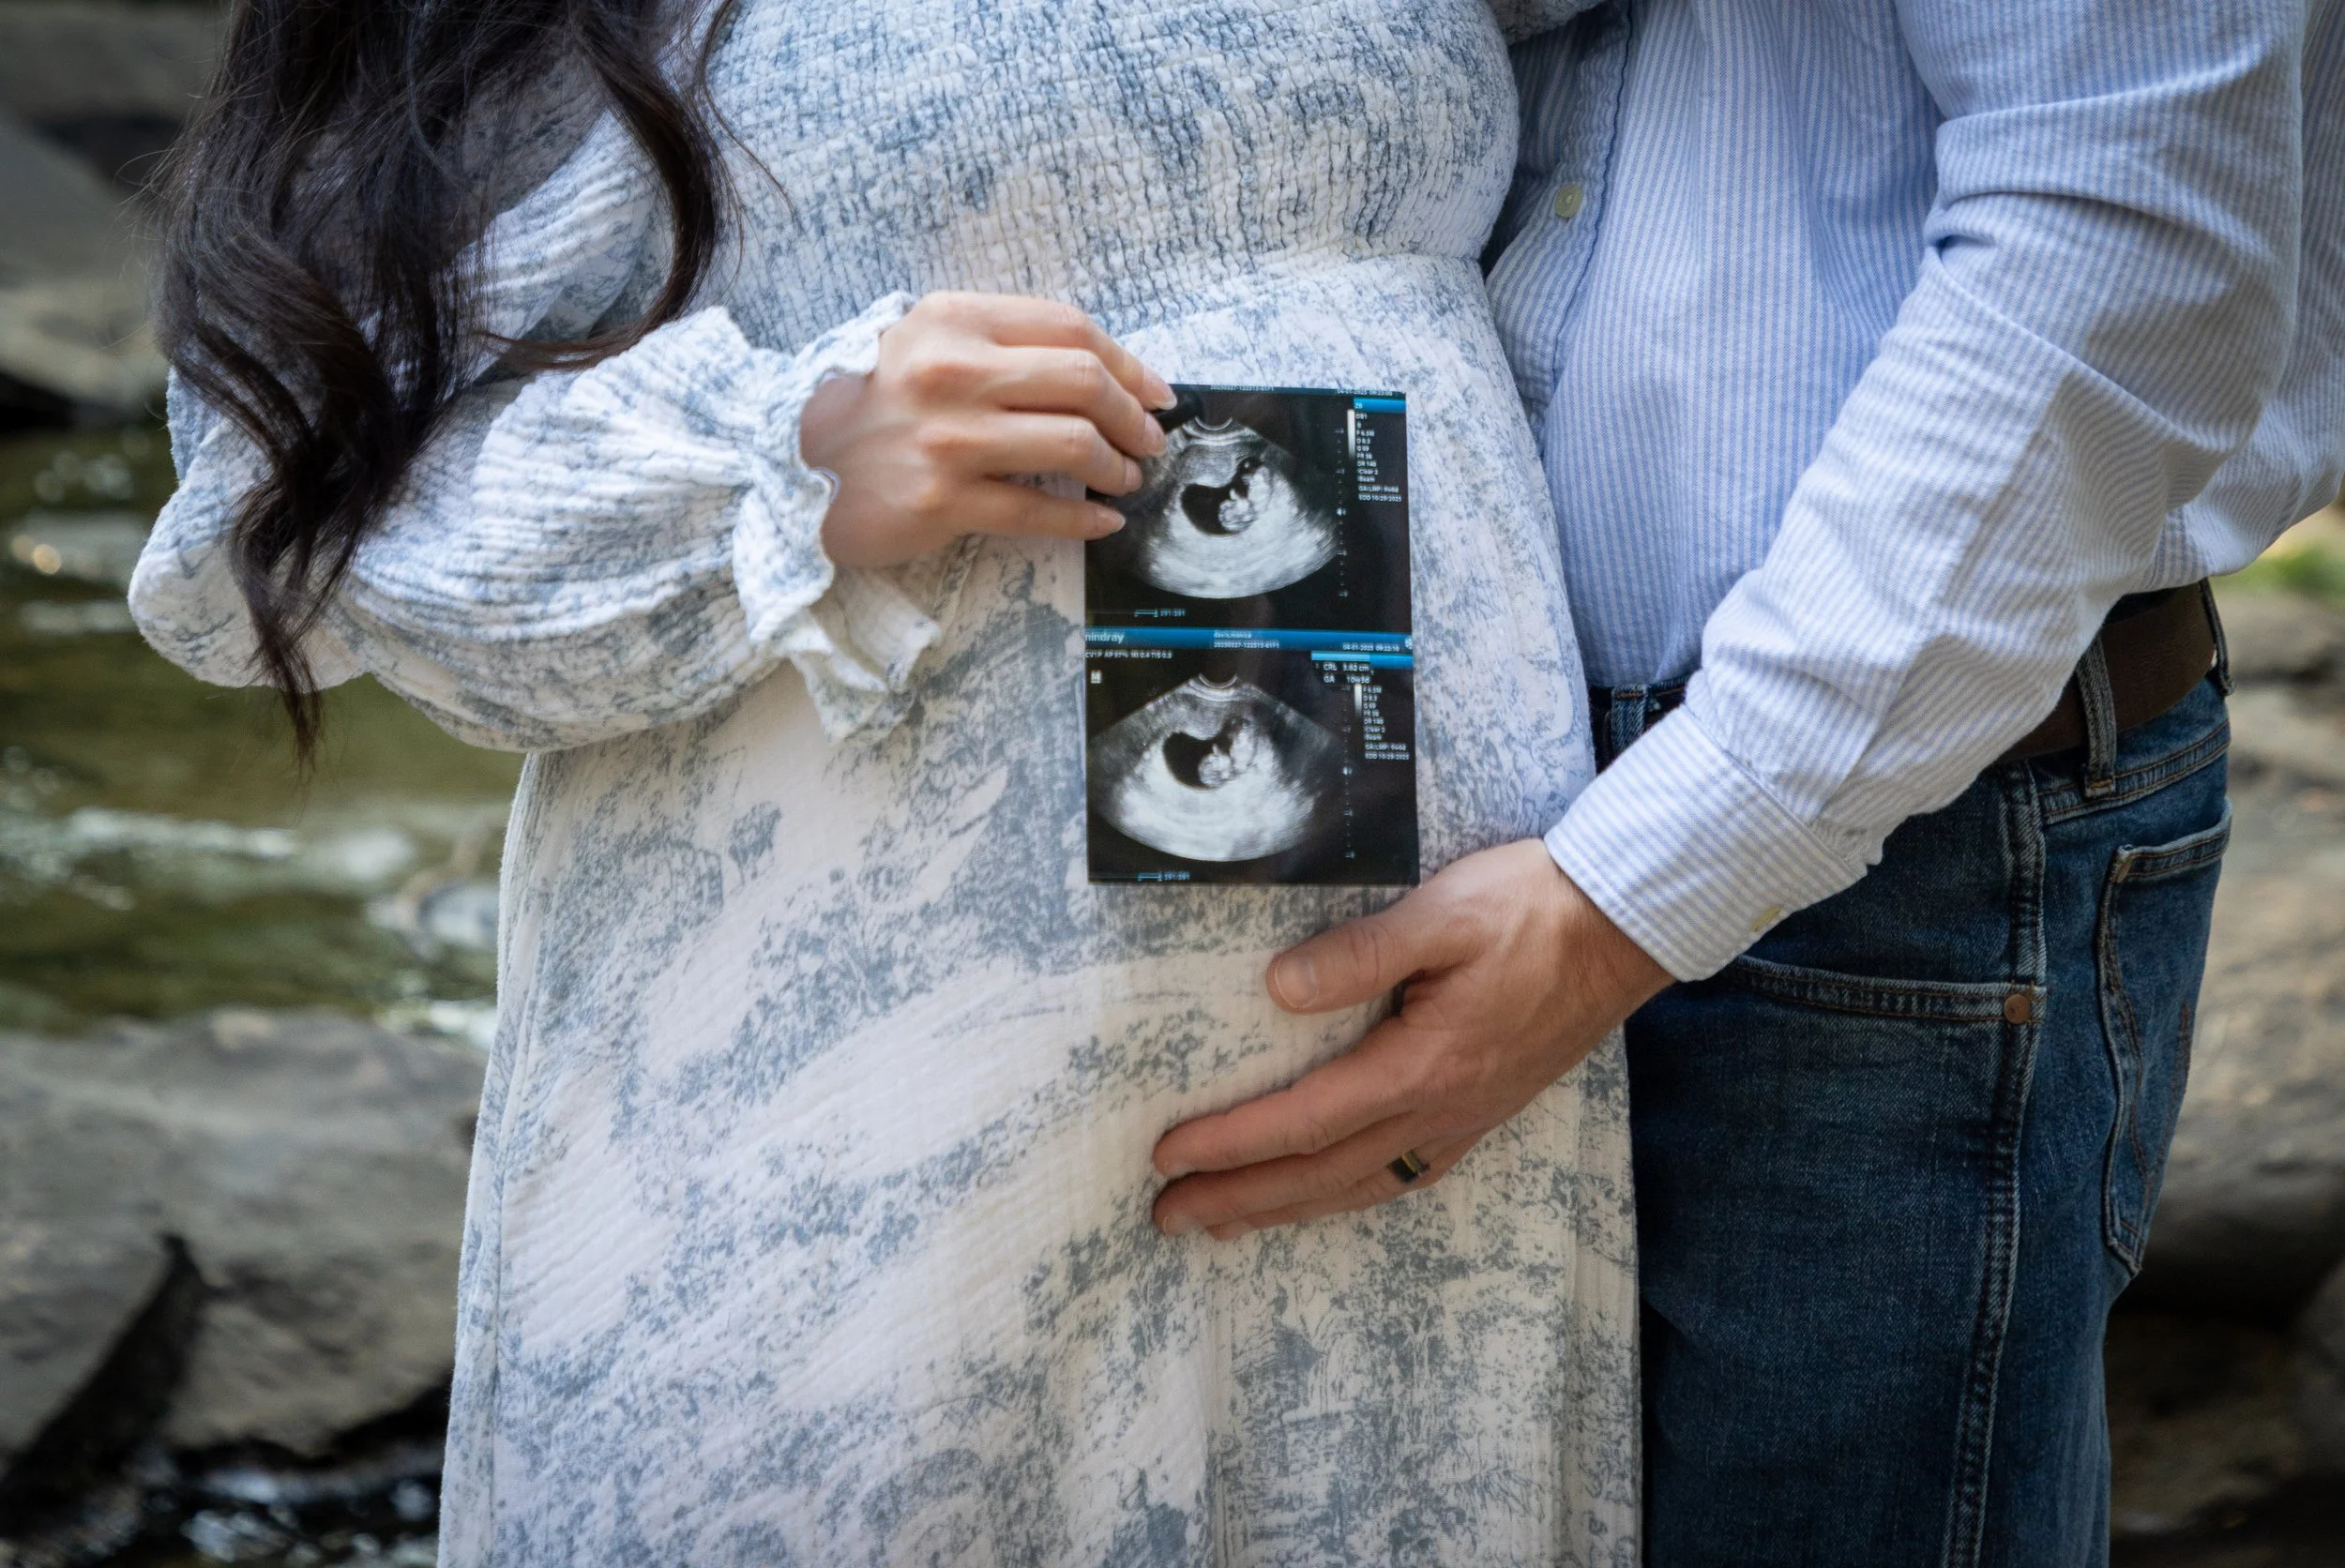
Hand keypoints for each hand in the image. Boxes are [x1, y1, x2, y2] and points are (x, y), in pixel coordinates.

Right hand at [799, 291, 1175, 568]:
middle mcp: (952, 371)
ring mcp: (948, 438)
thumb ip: (996, 344)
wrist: (791, 466)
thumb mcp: (922, 344)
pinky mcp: (942, 500)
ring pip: (1072, 445)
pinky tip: (1102, 522)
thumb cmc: (869, 405)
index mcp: (954, 319)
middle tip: (1149, 442)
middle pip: (1083, 382)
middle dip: (1133, 416)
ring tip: (1127, 479)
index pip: (1070, 328)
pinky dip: (1083, 518)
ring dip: (1117, 467)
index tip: (1156, 392)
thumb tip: (1097, 372)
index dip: (1129, 362)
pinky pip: (1038, 510)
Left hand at [1150, 839, 1672, 1238]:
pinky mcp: (1484, 1109)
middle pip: (1321, 1173)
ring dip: (1288, 1207)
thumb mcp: (1441, 913)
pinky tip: (1326, 1192)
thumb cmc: (1531, 909)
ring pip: (1361, 1184)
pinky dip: (1349, 1192)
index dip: (1230, 1142)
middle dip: (1240, 1197)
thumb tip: (1276, 989)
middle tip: (1167, 1218)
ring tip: (1227, 1222)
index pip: (1304, 1120)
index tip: (1167, 1155)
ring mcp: (1467, 1118)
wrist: (1621, 926)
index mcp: (1423, 1067)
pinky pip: (1403, 1173)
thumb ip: (1359, 954)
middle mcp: (1442, 1110)